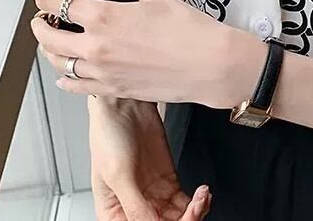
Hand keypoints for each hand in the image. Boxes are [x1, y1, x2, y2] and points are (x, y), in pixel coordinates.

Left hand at [29, 0, 252, 106]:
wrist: (209, 65)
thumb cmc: (189, 31)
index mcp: (104, 18)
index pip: (56, 2)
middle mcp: (95, 47)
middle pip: (48, 36)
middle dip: (40, 23)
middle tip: (44, 15)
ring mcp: (101, 72)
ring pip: (57, 63)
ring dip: (51, 50)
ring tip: (55, 40)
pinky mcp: (113, 90)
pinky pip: (74, 86)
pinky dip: (66, 78)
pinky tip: (68, 73)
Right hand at [88, 95, 210, 219]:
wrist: (126, 103)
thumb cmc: (109, 133)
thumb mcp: (118, 174)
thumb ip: (136, 204)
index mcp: (113, 213)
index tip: (180, 218)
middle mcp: (134, 205)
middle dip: (184, 220)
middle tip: (196, 208)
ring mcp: (152, 192)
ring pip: (177, 216)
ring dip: (194, 211)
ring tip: (202, 198)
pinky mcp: (167, 177)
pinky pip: (185, 200)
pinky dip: (197, 201)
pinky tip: (203, 194)